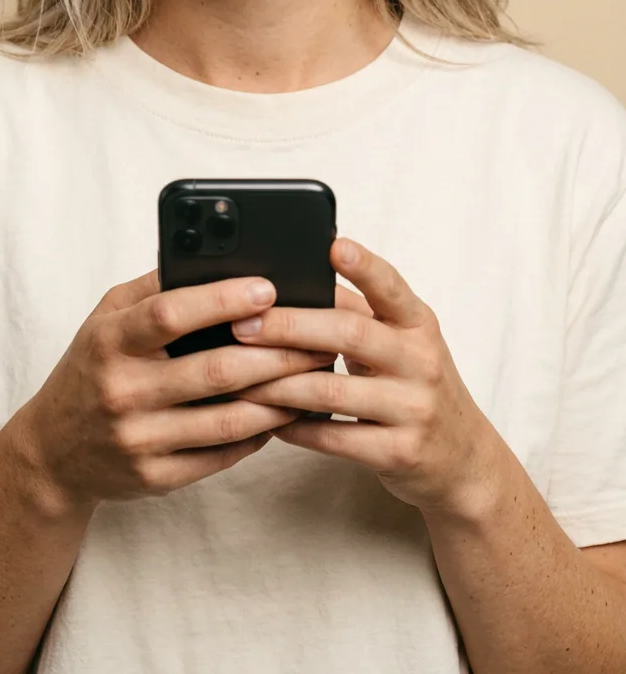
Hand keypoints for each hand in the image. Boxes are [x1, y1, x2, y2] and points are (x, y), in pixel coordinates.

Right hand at [16, 270, 332, 509]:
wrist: (52, 453)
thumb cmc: (92, 368)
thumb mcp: (106, 317)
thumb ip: (154, 287)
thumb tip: (214, 257)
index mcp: (110, 341)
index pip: (170, 314)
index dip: (222, 299)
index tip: (268, 287)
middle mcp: (123, 391)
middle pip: (216, 370)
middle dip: (277, 352)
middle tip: (318, 336)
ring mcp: (140, 440)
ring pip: (229, 418)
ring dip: (281, 397)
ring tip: (314, 374)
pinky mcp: (156, 477)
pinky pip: (222, 455)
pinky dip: (260, 433)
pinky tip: (284, 412)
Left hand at [233, 238, 498, 516]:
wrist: (465, 460)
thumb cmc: (417, 386)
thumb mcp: (402, 343)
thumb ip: (359, 313)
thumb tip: (296, 283)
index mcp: (419, 324)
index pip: (391, 287)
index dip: (364, 265)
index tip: (333, 245)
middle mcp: (421, 361)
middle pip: (351, 334)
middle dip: (291, 326)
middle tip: (245, 324)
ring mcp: (414, 409)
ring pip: (334, 391)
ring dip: (280, 384)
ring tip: (240, 377)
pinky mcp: (400, 452)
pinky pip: (337, 439)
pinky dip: (297, 429)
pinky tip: (270, 421)